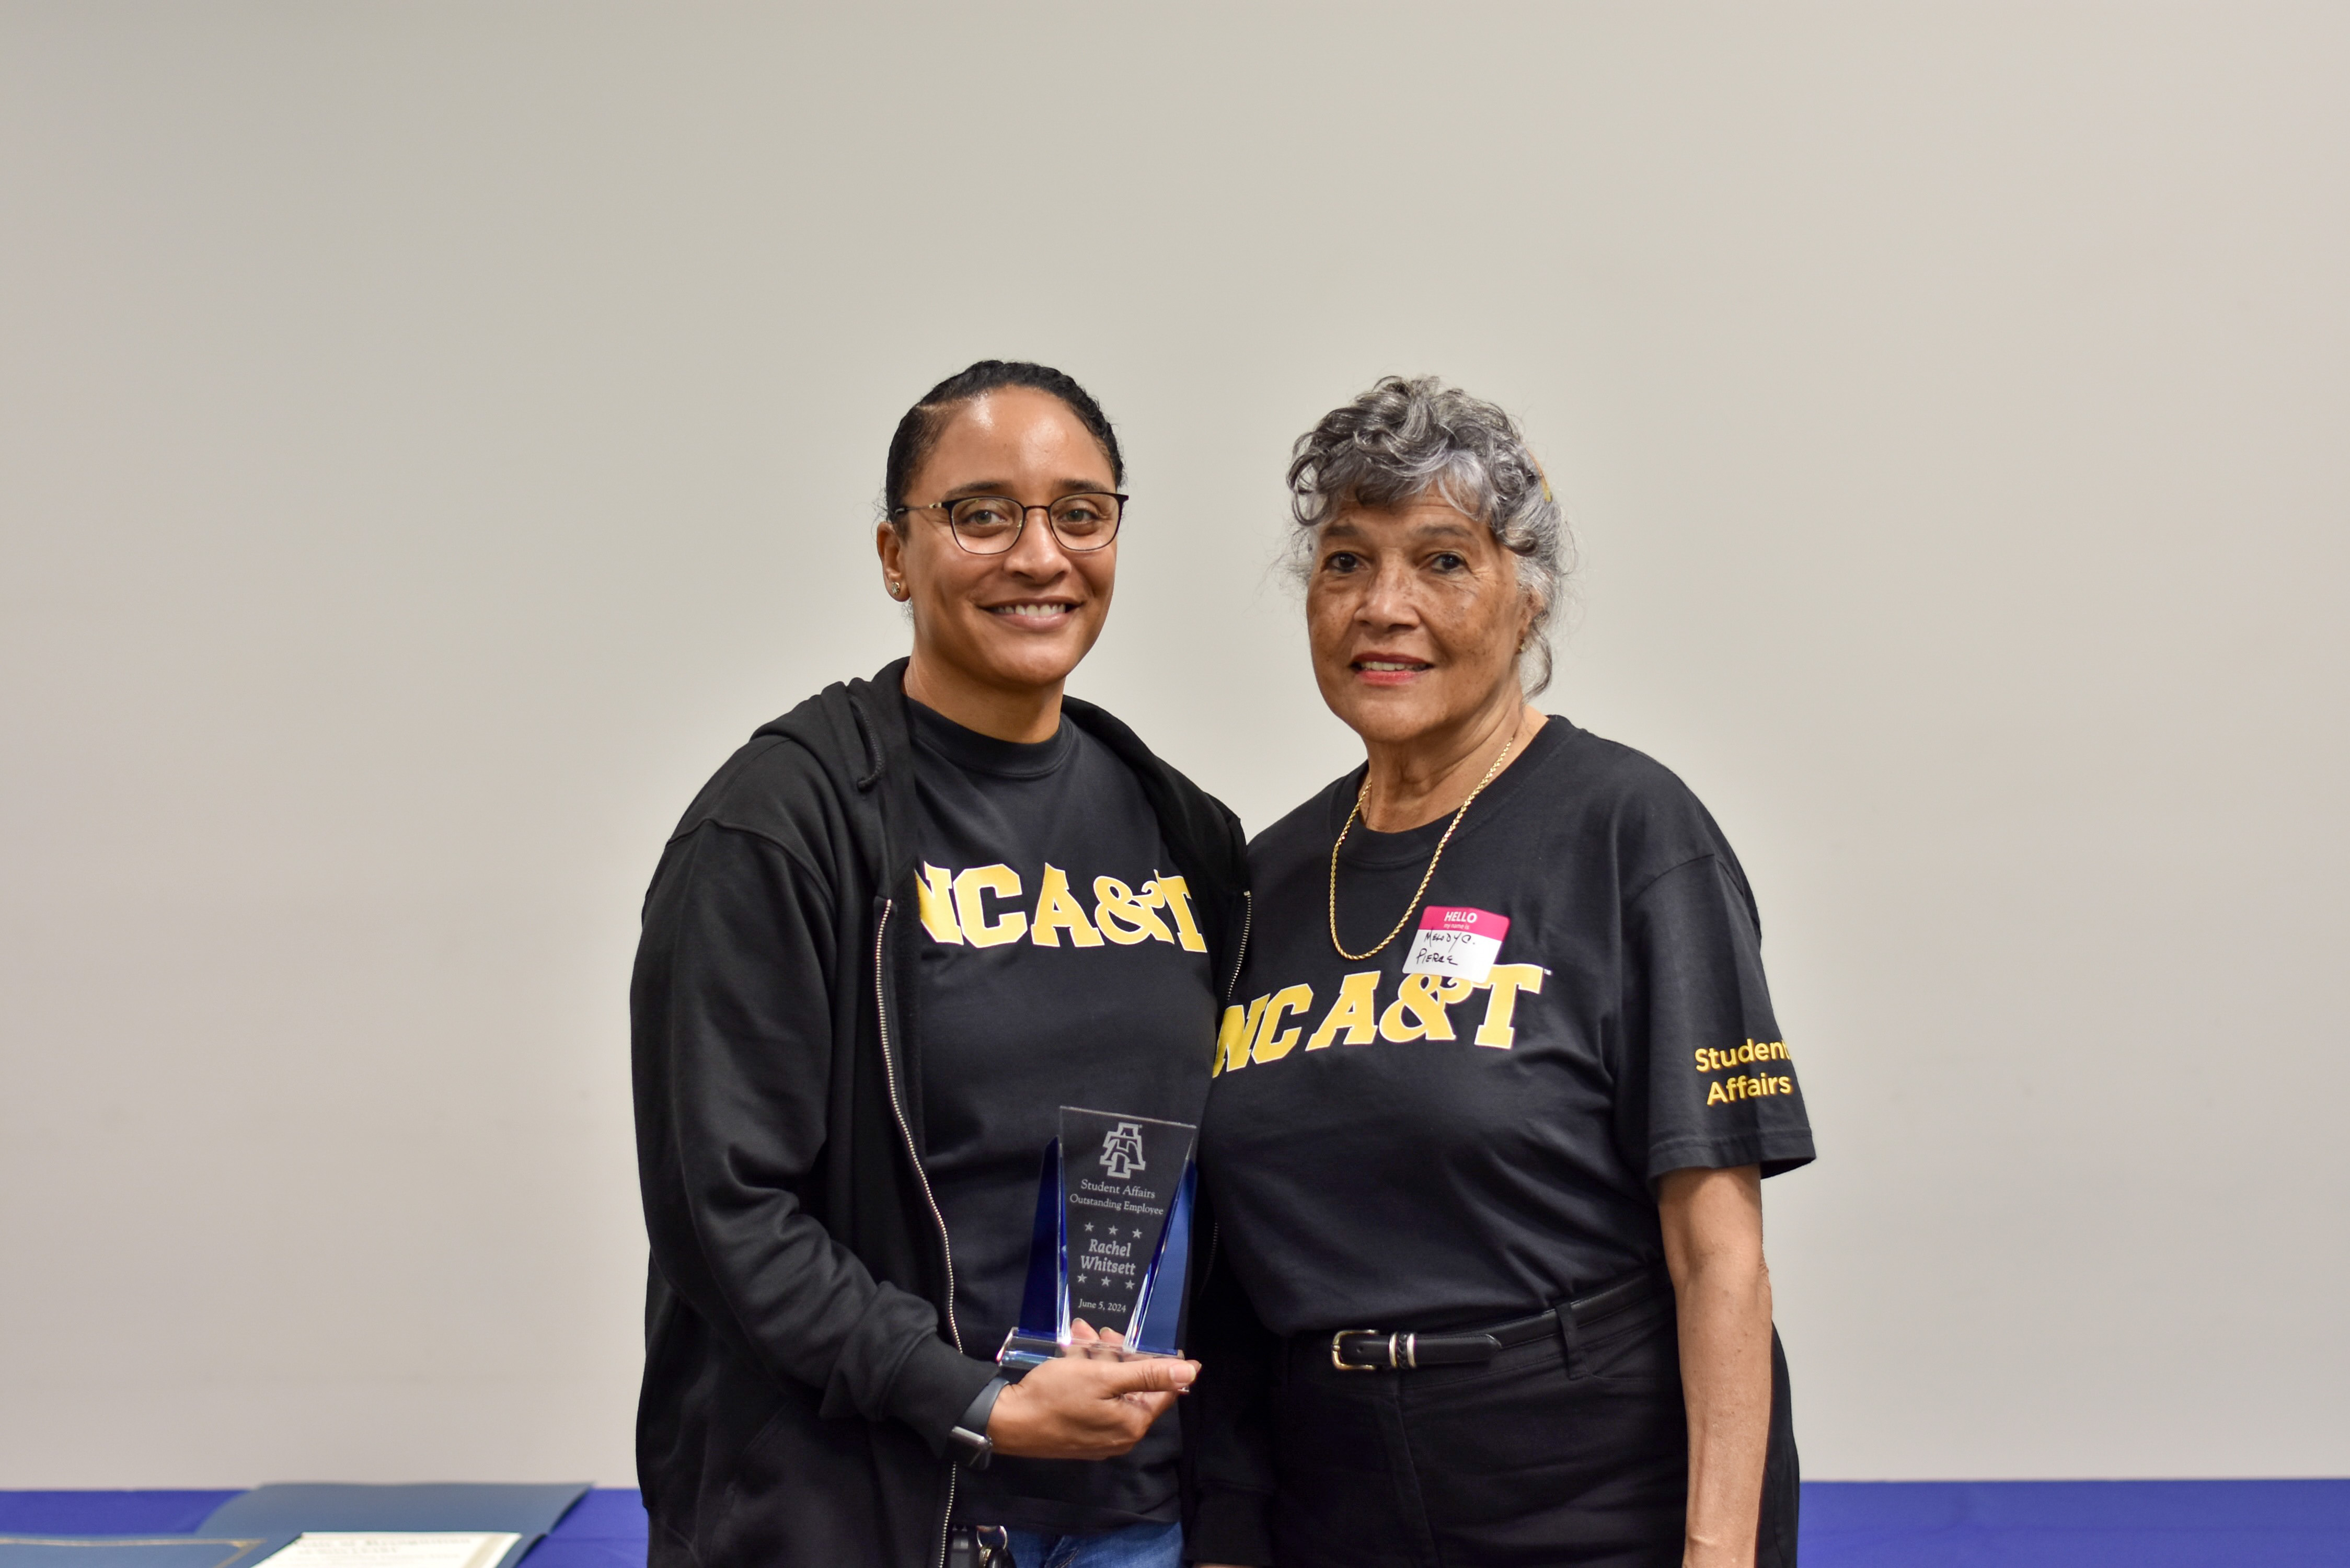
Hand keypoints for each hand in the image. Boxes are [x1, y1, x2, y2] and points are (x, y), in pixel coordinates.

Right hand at [986, 1318, 1197, 1459]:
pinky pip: (1092, 1399)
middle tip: (1103, 1332)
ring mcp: (1098, 1436)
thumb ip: (1149, 1374)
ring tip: (1079, 1334)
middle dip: (1119, 1354)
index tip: (1165, 1344)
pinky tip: (1070, 1353)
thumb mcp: (1104, 1377)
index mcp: (1132, 1424)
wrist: (1008, 1422)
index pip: (1163, 1392)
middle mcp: (1120, 1435)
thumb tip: (1192, 1372)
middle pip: (1133, 1387)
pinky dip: (1085, 1375)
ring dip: (1098, 1359)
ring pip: (1109, 1388)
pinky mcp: (1078, 1431)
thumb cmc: (1057, 1396)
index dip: (1165, 1365)